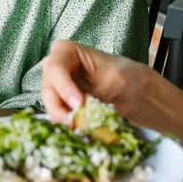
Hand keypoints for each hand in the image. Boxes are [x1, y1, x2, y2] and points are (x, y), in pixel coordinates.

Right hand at [40, 40, 155, 123]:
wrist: (134, 92)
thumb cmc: (125, 76)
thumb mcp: (115, 79)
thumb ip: (95, 94)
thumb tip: (80, 116)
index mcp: (67, 51)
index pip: (55, 68)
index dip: (63, 87)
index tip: (79, 104)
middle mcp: (56, 69)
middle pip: (48, 89)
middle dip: (60, 108)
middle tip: (75, 123)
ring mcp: (57, 88)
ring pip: (50, 106)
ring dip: (64, 119)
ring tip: (81, 128)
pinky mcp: (62, 106)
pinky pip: (58, 117)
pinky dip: (67, 125)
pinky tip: (80, 129)